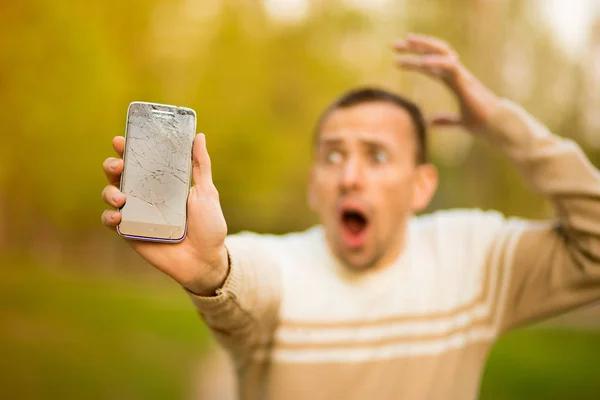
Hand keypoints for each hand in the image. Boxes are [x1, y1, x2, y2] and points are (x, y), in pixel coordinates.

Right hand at [101, 134, 228, 295]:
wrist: (206, 260)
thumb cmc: (209, 226)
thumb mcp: (207, 192)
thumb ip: (200, 166)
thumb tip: (199, 136)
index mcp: (163, 181)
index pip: (142, 159)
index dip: (129, 148)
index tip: (122, 140)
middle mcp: (146, 194)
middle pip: (120, 173)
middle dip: (112, 164)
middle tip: (119, 165)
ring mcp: (136, 213)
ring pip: (110, 193)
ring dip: (109, 190)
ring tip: (121, 197)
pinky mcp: (130, 232)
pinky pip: (110, 221)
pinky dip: (109, 216)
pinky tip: (119, 216)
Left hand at [393, 33, 499, 132]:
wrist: (497, 125)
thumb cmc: (482, 121)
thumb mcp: (459, 122)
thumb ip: (446, 120)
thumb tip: (431, 122)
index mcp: (455, 81)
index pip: (431, 66)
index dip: (415, 60)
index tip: (397, 59)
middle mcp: (458, 74)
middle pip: (435, 52)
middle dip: (415, 46)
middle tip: (394, 45)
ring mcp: (462, 75)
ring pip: (442, 52)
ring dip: (423, 46)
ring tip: (405, 43)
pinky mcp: (466, 82)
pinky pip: (451, 66)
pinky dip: (436, 61)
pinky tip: (421, 62)